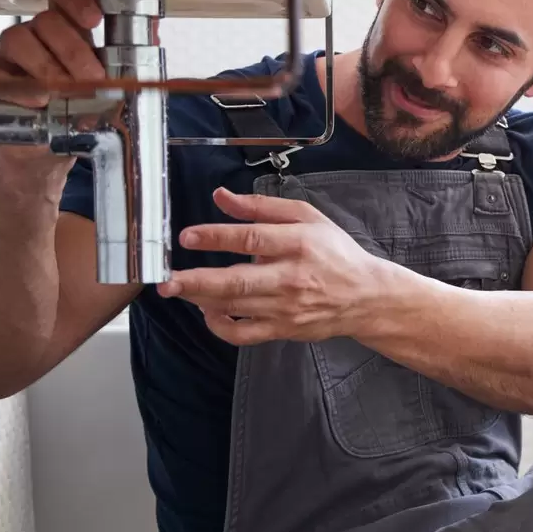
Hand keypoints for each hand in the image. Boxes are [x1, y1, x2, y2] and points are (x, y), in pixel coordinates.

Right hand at [0, 0, 106, 108]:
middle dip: (73, 50)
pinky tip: (38, 100)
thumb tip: (112, 78)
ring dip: (46, 67)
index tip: (94, 20)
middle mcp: (34, 30)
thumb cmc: (73, 91)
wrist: (40, 119)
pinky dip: (17, 88)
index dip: (76, 0)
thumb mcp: (94, 76)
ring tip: (64, 91)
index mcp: (63, 24)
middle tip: (92, 77)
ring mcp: (7, 50)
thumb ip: (102, 68)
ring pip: (17, 39)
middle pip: (47, 21)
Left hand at [158, 189, 392, 345]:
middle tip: (166, 280)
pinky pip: (243, 334)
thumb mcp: (308, 218)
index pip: (252, 239)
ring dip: (200, 298)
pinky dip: (219, 326)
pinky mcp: (283, 330)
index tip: (187, 236)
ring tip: (176, 288)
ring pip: (234, 307)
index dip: (216, 237)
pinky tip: (207, 310)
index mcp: (300, 244)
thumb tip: (221, 197)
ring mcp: (286, 308)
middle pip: (237, 282)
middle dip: (197, 280)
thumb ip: (262, 207)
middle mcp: (292, 278)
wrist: (365, 297)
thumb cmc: (335, 254)